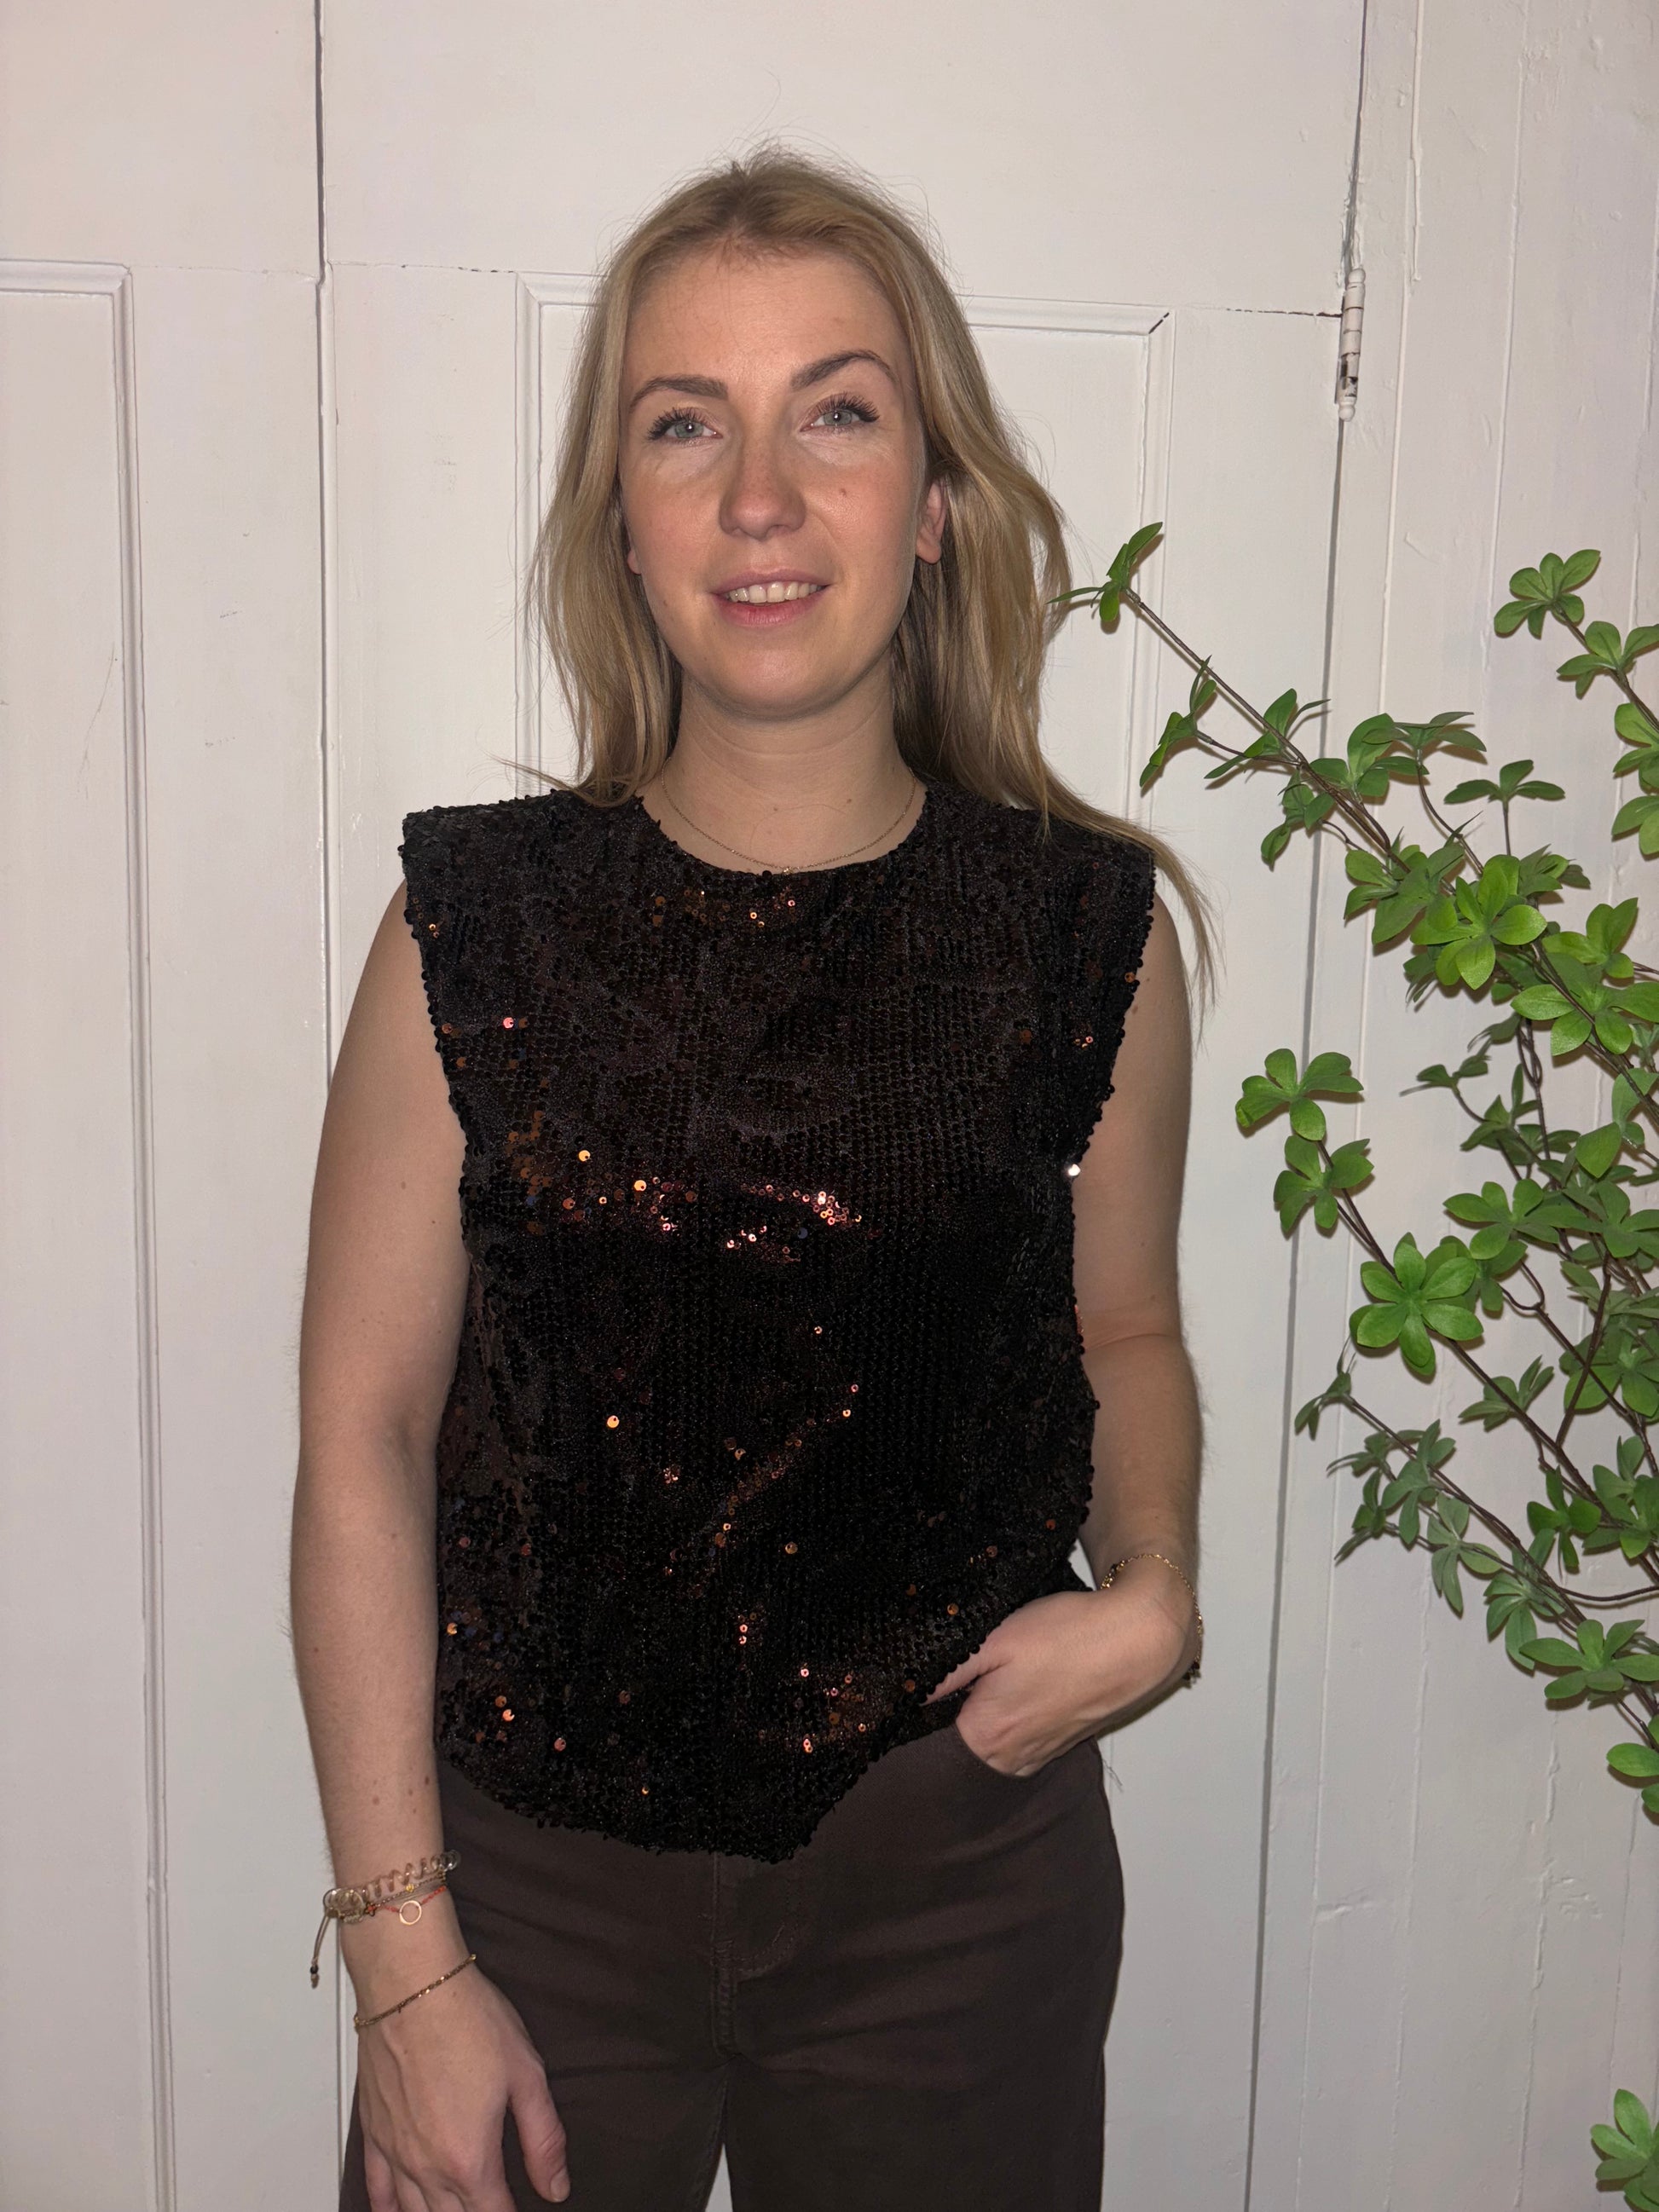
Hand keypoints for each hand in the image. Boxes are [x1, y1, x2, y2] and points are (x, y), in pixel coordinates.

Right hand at [352, 1951, 569, 2208]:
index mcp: (469, 2158)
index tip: (522, 2207)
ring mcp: (395, 2151)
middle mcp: (427, 2166)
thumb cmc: (465, 2018)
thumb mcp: (526, 2075)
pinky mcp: (373, 2131)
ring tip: (457, 2207)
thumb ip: (543, 2139)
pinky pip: (376, 2189)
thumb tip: (556, 2186)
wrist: (410, 1983)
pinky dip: (389, 2208)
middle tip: (492, 2202)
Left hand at [923, 1564, 1196, 1776]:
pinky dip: (1011, 1713)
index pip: (923, 1734)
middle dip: (949, 1708)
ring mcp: (1038, 1757)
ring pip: (989, 1738)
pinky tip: (1020, 1681)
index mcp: (984, 1741)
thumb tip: (893, 1692)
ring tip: (993, 1670)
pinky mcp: (1059, 1745)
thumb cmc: (1066, 1635)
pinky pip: (1018, 1736)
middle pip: (955, 1740)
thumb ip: (940, 1673)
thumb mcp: (992, 1641)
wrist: (1140, 1638)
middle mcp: (1009, 1762)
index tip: (916, 1674)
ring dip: (982, 1710)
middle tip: (958, 1665)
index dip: (915, 1702)